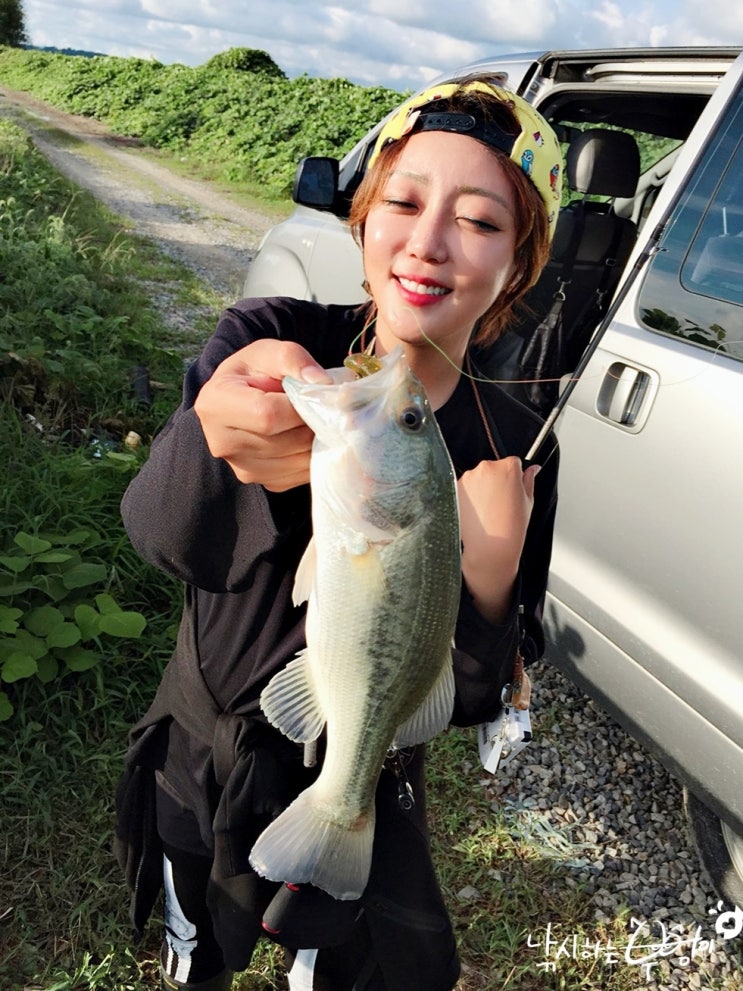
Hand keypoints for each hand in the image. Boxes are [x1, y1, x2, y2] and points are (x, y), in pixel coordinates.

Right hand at [194, 338, 331, 490]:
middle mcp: (223, 443)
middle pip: (288, 441)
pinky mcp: (265, 482)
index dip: (300, 404)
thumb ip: (293, 358)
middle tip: (323, 405)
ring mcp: (243, 468)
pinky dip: (316, 455)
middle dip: (314, 422)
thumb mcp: (268, 352)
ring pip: (300, 460)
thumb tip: (322, 384)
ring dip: (319, 439)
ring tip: (315, 418)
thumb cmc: (254, 371)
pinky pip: (303, 474)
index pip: (268, 415)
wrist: (242, 398)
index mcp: (216, 405)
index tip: (313, 392)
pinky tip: (309, 435)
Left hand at [457, 456, 539, 622]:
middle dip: (497, 481)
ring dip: (482, 487)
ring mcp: (469, 477)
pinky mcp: (456, 487)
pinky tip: (478, 511)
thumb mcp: (528, 502)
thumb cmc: (511, 527)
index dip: (513, 477)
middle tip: (500, 502)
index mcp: (508, 467)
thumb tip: (532, 469)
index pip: (512, 462)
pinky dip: (470, 495)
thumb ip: (528, 480)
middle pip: (494, 467)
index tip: (512, 489)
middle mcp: (487, 467)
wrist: (490, 547)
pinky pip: (466, 486)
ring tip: (488, 509)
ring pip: (479, 476)